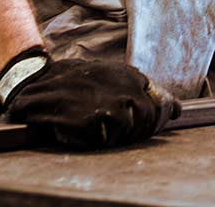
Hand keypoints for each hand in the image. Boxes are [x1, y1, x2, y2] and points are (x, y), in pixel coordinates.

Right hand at [0, 56, 175, 149]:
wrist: (36, 82)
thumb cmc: (72, 80)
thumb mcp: (108, 74)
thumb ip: (141, 89)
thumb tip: (179, 110)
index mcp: (131, 76)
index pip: (160, 103)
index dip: (157, 116)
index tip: (155, 120)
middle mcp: (127, 89)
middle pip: (148, 121)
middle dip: (136, 130)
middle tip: (111, 126)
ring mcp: (113, 105)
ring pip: (128, 133)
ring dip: (112, 134)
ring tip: (91, 122)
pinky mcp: (97, 120)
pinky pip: (104, 140)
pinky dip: (92, 139)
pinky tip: (79, 127)